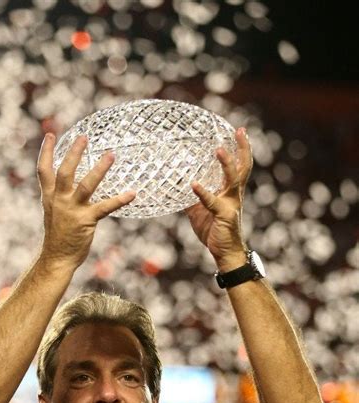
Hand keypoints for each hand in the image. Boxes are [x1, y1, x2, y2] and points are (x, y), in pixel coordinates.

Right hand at [37, 133, 135, 269]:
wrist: (57, 258)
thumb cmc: (58, 235)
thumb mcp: (54, 212)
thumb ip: (59, 196)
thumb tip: (71, 181)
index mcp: (49, 197)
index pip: (44, 170)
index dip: (46, 151)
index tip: (50, 133)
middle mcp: (59, 201)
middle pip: (65, 172)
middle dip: (74, 153)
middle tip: (84, 137)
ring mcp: (72, 210)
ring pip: (86, 185)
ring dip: (99, 169)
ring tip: (111, 155)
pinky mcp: (86, 221)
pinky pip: (105, 207)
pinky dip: (119, 200)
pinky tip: (132, 193)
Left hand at [184, 127, 251, 270]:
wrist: (226, 253)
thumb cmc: (214, 231)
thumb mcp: (198, 211)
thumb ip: (191, 198)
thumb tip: (177, 188)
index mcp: (230, 191)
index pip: (238, 166)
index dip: (239, 149)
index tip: (237, 131)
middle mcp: (234, 194)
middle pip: (243, 167)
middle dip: (243, 148)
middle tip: (240, 130)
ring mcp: (231, 204)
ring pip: (233, 179)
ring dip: (226, 164)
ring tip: (219, 150)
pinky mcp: (224, 215)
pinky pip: (213, 202)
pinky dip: (203, 193)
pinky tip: (194, 184)